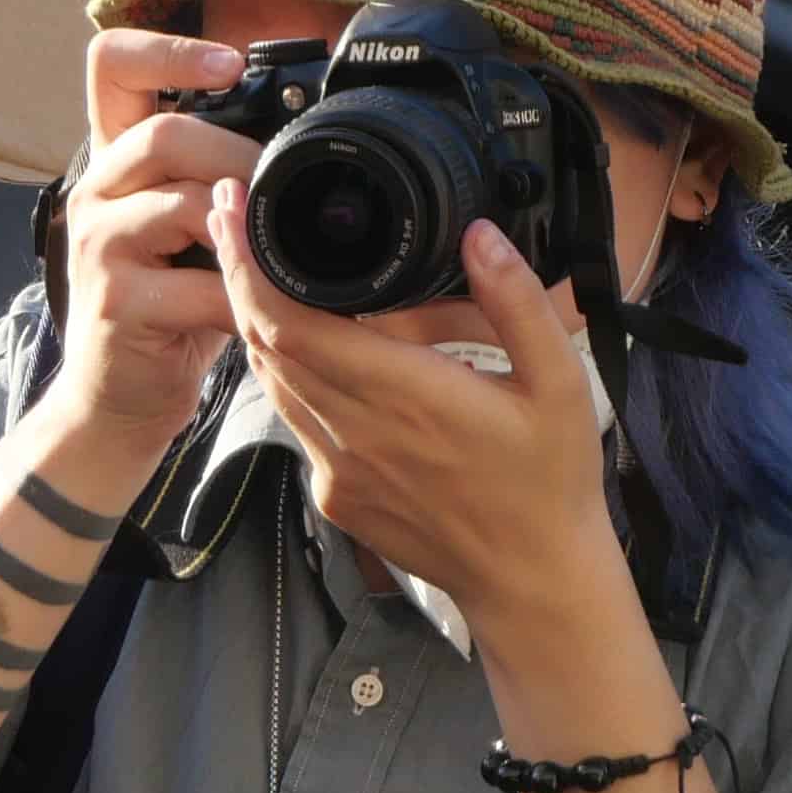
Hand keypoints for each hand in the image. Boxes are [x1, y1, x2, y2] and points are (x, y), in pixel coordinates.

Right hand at [41, 29, 257, 468]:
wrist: (118, 397)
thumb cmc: (168, 306)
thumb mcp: (188, 228)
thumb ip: (218, 178)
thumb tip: (308, 133)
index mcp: (115, 161)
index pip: (112, 64)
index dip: (169, 49)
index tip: (230, 66)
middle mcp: (94, 190)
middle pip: (163, 132)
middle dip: (241, 158)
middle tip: (283, 194)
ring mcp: (97, 244)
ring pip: (181, 201)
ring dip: (249, 227)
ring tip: (282, 255)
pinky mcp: (116, 301)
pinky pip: (198, 282)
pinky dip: (246, 295)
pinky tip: (264, 308)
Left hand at [208, 178, 630, 655]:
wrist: (532, 580)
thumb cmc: (549, 483)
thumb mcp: (559, 384)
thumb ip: (518, 304)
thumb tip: (479, 235)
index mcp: (405, 397)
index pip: (290, 323)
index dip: (249, 267)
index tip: (236, 212)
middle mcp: (356, 432)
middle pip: (262, 342)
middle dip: (238, 275)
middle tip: (232, 218)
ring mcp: (337, 468)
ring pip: (270, 380)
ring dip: (255, 322)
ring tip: (255, 268)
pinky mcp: (333, 494)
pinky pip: (293, 420)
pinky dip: (286, 374)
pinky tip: (304, 346)